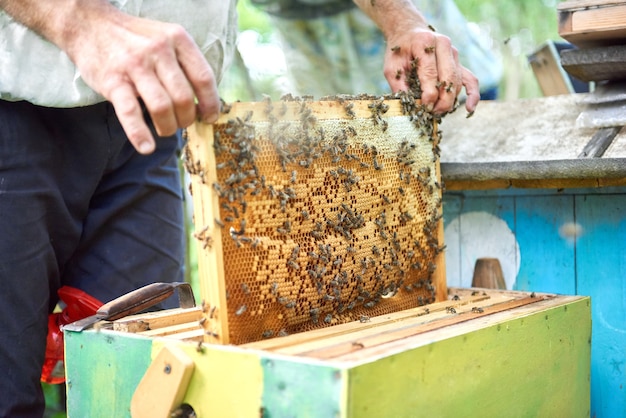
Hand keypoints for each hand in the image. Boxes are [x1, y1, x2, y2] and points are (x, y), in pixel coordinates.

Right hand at [64, 4, 219, 153]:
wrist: (90, 25)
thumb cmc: (135, 40)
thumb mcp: (166, 39)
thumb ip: (184, 64)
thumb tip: (203, 103)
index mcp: (177, 38)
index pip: (203, 77)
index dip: (210, 103)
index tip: (210, 117)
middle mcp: (158, 49)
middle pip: (183, 97)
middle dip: (187, 118)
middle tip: (182, 123)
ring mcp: (134, 65)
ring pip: (162, 107)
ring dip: (168, 127)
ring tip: (165, 130)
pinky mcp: (113, 80)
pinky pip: (130, 112)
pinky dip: (139, 134)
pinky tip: (146, 147)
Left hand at [384, 28, 479, 114]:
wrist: (409, 33)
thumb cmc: (399, 52)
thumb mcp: (392, 67)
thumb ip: (400, 86)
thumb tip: (412, 106)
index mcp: (424, 42)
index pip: (431, 73)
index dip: (429, 94)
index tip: (424, 108)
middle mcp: (443, 45)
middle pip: (448, 78)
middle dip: (442, 100)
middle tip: (432, 113)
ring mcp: (454, 53)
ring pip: (457, 81)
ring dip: (450, 100)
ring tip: (438, 112)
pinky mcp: (459, 62)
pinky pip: (471, 79)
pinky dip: (473, 94)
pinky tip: (470, 108)